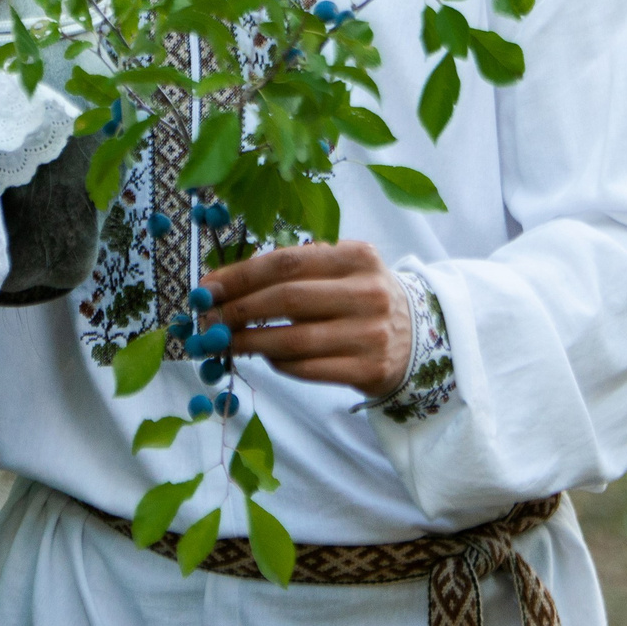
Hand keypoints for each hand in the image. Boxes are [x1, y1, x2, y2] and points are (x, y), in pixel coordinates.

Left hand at [199, 240, 411, 399]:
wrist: (418, 335)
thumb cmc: (361, 296)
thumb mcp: (341, 269)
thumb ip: (295, 270)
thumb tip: (226, 285)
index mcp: (357, 256)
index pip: (287, 261)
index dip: (240, 275)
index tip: (208, 287)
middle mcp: (368, 292)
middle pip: (288, 298)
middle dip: (239, 309)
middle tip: (208, 319)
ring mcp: (370, 333)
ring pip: (294, 339)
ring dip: (250, 341)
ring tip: (224, 342)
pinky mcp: (369, 369)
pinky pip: (309, 368)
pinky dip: (278, 363)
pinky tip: (263, 357)